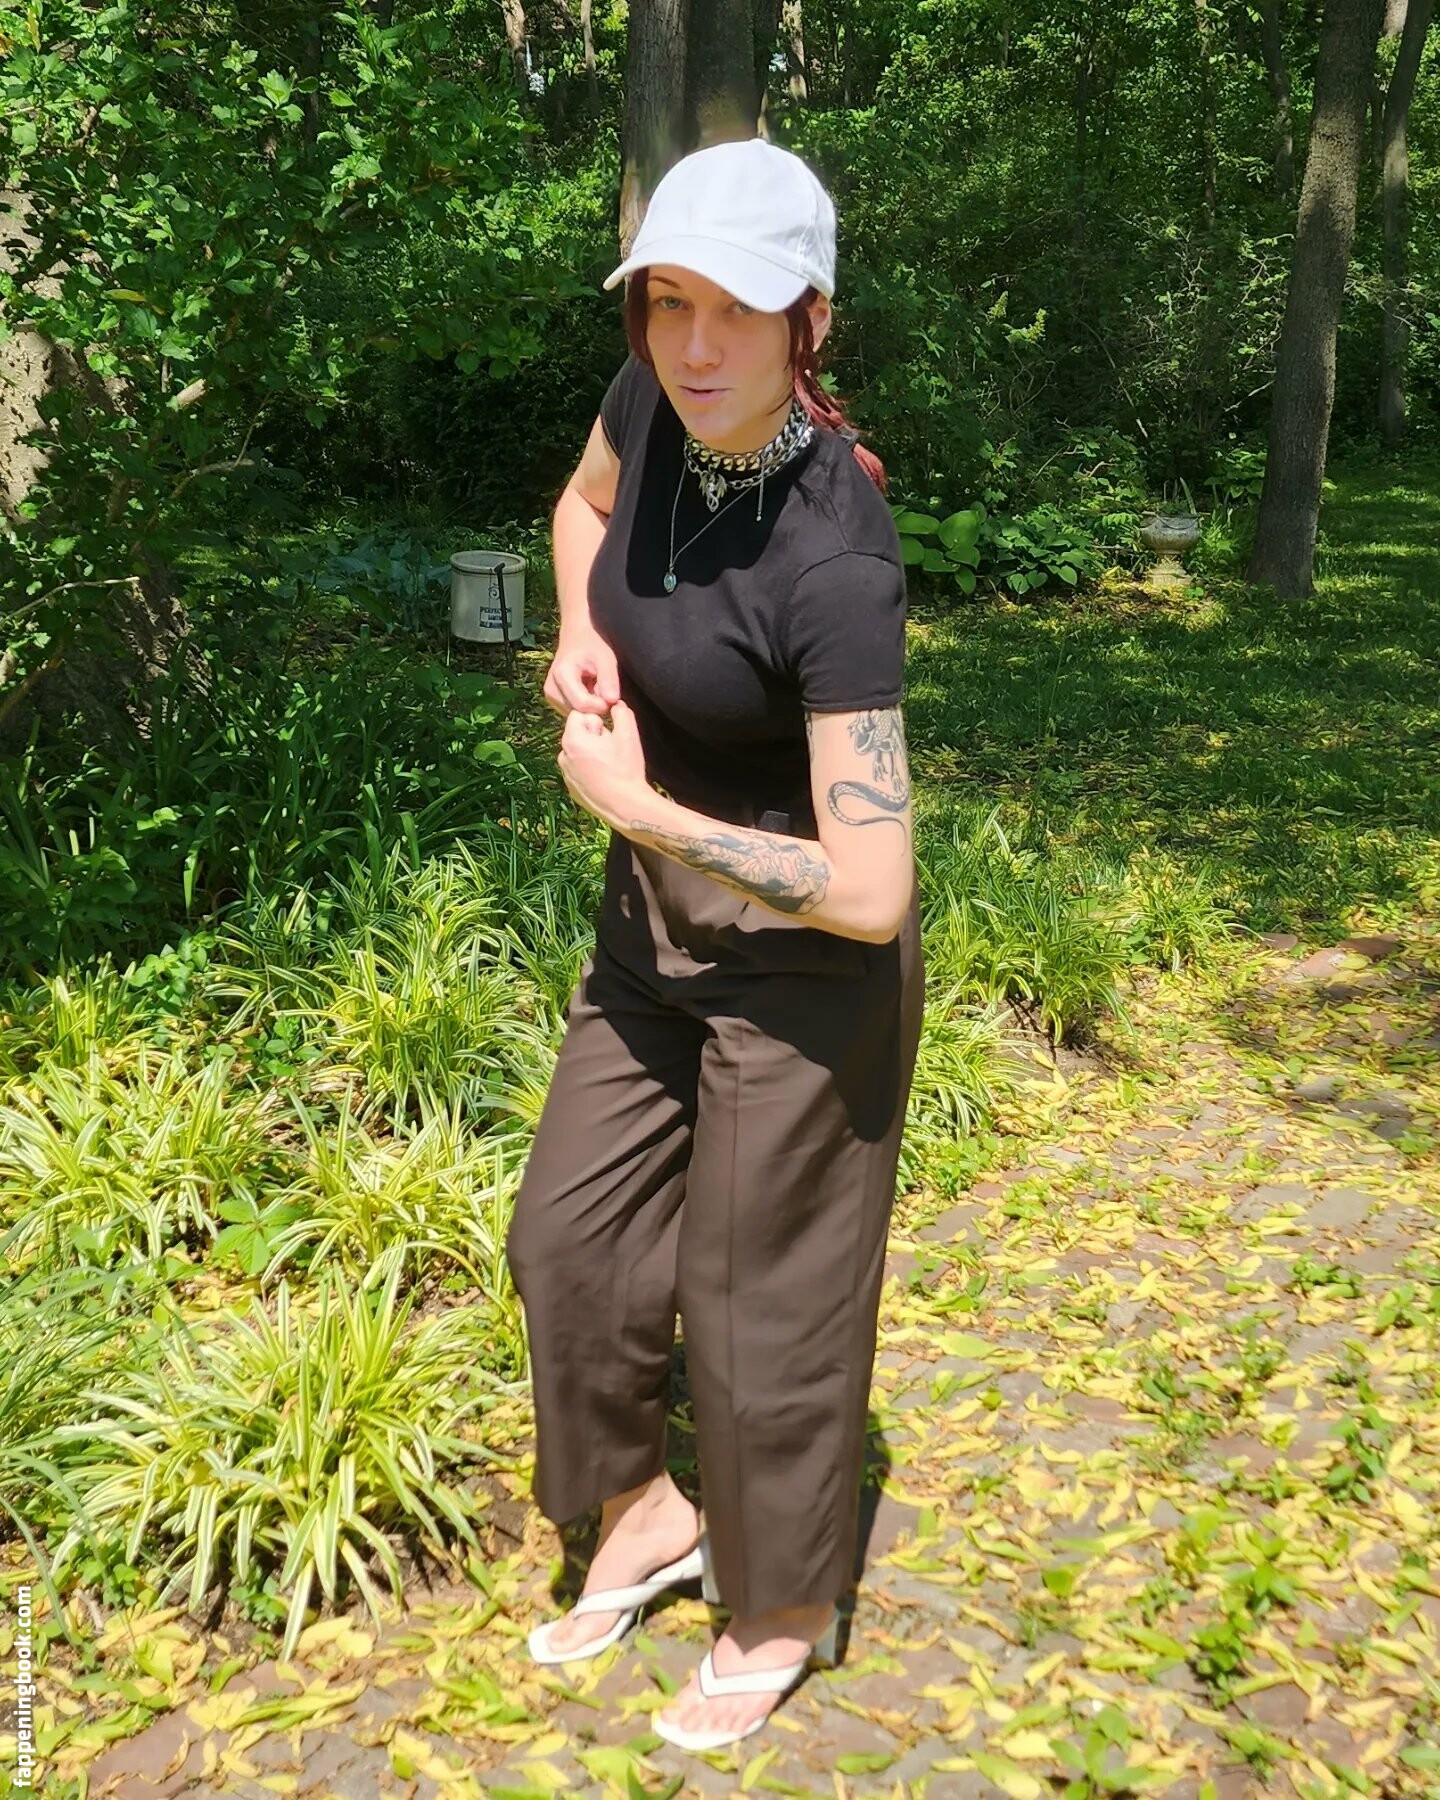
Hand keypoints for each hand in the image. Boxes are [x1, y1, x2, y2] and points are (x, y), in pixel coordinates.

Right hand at [543, 631, 620, 717]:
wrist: (577, 637)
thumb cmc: (592, 644)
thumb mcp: (605, 657)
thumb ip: (609, 678)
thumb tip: (612, 701)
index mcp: (561, 675)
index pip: (583, 705)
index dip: (602, 705)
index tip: (613, 695)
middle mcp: (551, 689)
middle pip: (580, 712)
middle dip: (597, 705)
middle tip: (604, 687)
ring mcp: (551, 697)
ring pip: (578, 714)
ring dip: (592, 706)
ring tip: (595, 686)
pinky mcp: (554, 702)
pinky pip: (575, 712)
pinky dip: (586, 706)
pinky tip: (589, 690)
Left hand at [558, 700, 649, 826]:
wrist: (625, 807)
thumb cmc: (626, 769)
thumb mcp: (629, 734)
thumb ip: (621, 711)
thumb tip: (616, 704)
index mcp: (572, 739)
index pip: (580, 715)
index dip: (599, 722)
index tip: (610, 736)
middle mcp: (563, 755)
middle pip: (578, 733)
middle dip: (593, 737)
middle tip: (612, 752)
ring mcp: (565, 774)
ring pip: (578, 752)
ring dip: (591, 754)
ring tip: (609, 767)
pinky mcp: (571, 788)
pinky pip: (578, 770)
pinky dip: (589, 771)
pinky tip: (605, 779)